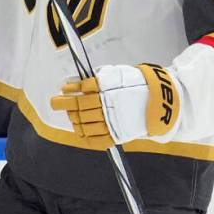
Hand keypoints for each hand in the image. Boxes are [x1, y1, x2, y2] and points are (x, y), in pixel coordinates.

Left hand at [50, 63, 180, 147]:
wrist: (158, 103)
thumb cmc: (135, 86)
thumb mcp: (117, 75)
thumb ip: (96, 78)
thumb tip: (74, 82)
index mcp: (109, 88)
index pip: (83, 88)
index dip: (71, 88)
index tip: (63, 88)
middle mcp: (108, 104)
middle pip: (80, 105)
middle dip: (64, 104)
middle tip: (55, 102)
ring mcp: (111, 120)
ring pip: (84, 122)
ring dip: (73, 118)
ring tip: (70, 115)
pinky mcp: (116, 134)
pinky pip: (95, 139)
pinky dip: (84, 135)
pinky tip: (79, 130)